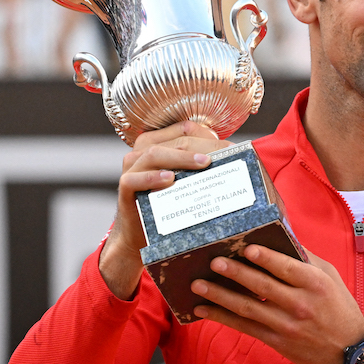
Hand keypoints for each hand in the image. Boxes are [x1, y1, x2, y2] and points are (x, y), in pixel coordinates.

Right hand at [99, 121, 230, 299]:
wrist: (140, 234)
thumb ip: (201, 166)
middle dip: (203, 146)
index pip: (186, 128)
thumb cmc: (168, 204)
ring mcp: (132, 167)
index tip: (231, 148)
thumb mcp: (186, 181)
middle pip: (176, 139)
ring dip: (181, 157)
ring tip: (203, 164)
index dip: (209, 135)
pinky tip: (170, 180)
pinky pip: (135, 179)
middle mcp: (143, 150)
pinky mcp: (125, 187)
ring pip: (155, 153)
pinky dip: (153, 178)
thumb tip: (238, 158)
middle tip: (225, 155)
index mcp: (159, 141)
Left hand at [190, 245, 363, 363]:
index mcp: (314, 283)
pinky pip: (244, 327)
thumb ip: (305, 258)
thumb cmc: (339, 307)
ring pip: (247, 308)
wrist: (350, 351)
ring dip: (220, 296)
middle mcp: (300, 304)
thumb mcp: (330, 277)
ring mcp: (286, 324)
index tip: (246, 248)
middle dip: (235, 273)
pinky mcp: (276, 340)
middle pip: (262, 286)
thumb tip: (281, 236)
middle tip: (214, 262)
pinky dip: (222, 318)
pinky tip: (204, 309)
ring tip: (198, 285)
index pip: (286, 268)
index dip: (265, 258)